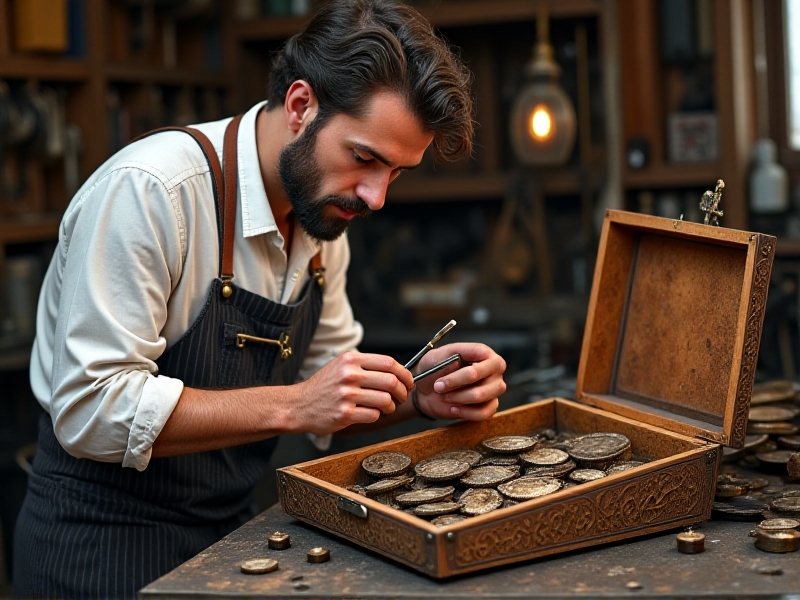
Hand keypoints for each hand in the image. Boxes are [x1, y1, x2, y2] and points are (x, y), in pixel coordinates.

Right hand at [289, 352, 413, 434]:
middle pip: (391, 382)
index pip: (389, 363)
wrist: (298, 405)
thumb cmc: (324, 386)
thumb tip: (397, 373)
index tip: (408, 382)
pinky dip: (377, 416)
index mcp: (351, 360)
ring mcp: (347, 394)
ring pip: (385, 400)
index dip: (404, 374)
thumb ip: (365, 366)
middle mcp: (349, 375)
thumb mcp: (341, 366)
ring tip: (386, 408)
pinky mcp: (345, 414)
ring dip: (391, 407)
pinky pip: (374, 415)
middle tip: (401, 397)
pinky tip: (370, 414)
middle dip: (402, 392)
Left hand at [414, 343, 505, 420]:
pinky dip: (465, 412)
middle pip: (482, 383)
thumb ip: (455, 353)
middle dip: (456, 387)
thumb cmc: (435, 368)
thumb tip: (465, 363)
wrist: (427, 390)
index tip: (441, 381)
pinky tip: (454, 408)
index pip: (482, 364)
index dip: (461, 375)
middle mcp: (495, 371)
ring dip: (458, 398)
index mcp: (486, 354)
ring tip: (446, 396)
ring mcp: (494, 389)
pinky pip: (483, 413)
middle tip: (439, 388)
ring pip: (481, 397)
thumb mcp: (440, 355)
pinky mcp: (490, 406)